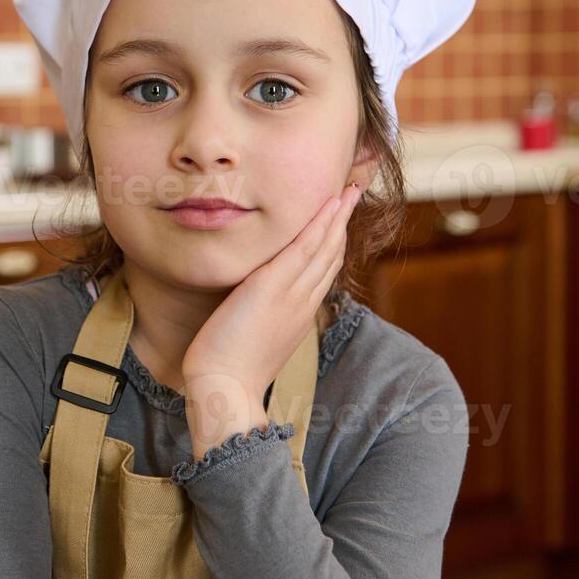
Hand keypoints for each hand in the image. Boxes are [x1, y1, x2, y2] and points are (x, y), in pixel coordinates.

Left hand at [182, 181, 363, 457]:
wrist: (224, 388)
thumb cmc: (229, 371)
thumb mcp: (255, 341)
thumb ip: (264, 320)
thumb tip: (258, 309)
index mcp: (300, 314)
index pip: (323, 272)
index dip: (334, 244)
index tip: (339, 223)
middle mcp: (303, 301)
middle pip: (331, 255)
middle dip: (343, 223)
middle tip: (354, 195)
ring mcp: (292, 293)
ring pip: (324, 247)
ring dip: (338, 216)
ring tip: (349, 190)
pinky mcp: (273, 286)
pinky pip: (305, 248)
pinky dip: (320, 224)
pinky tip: (330, 204)